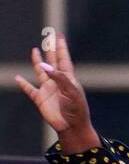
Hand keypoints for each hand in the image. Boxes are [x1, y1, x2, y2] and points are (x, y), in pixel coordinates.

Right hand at [14, 33, 98, 152]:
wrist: (72, 127)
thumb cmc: (77, 110)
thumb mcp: (72, 92)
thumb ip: (59, 78)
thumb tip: (44, 65)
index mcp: (68, 79)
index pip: (63, 60)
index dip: (61, 48)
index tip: (59, 36)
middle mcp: (57, 82)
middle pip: (52, 62)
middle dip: (50, 49)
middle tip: (48, 37)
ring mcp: (48, 89)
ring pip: (40, 72)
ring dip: (37, 61)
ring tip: (35, 50)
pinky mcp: (40, 99)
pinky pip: (29, 89)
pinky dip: (22, 84)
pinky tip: (18, 78)